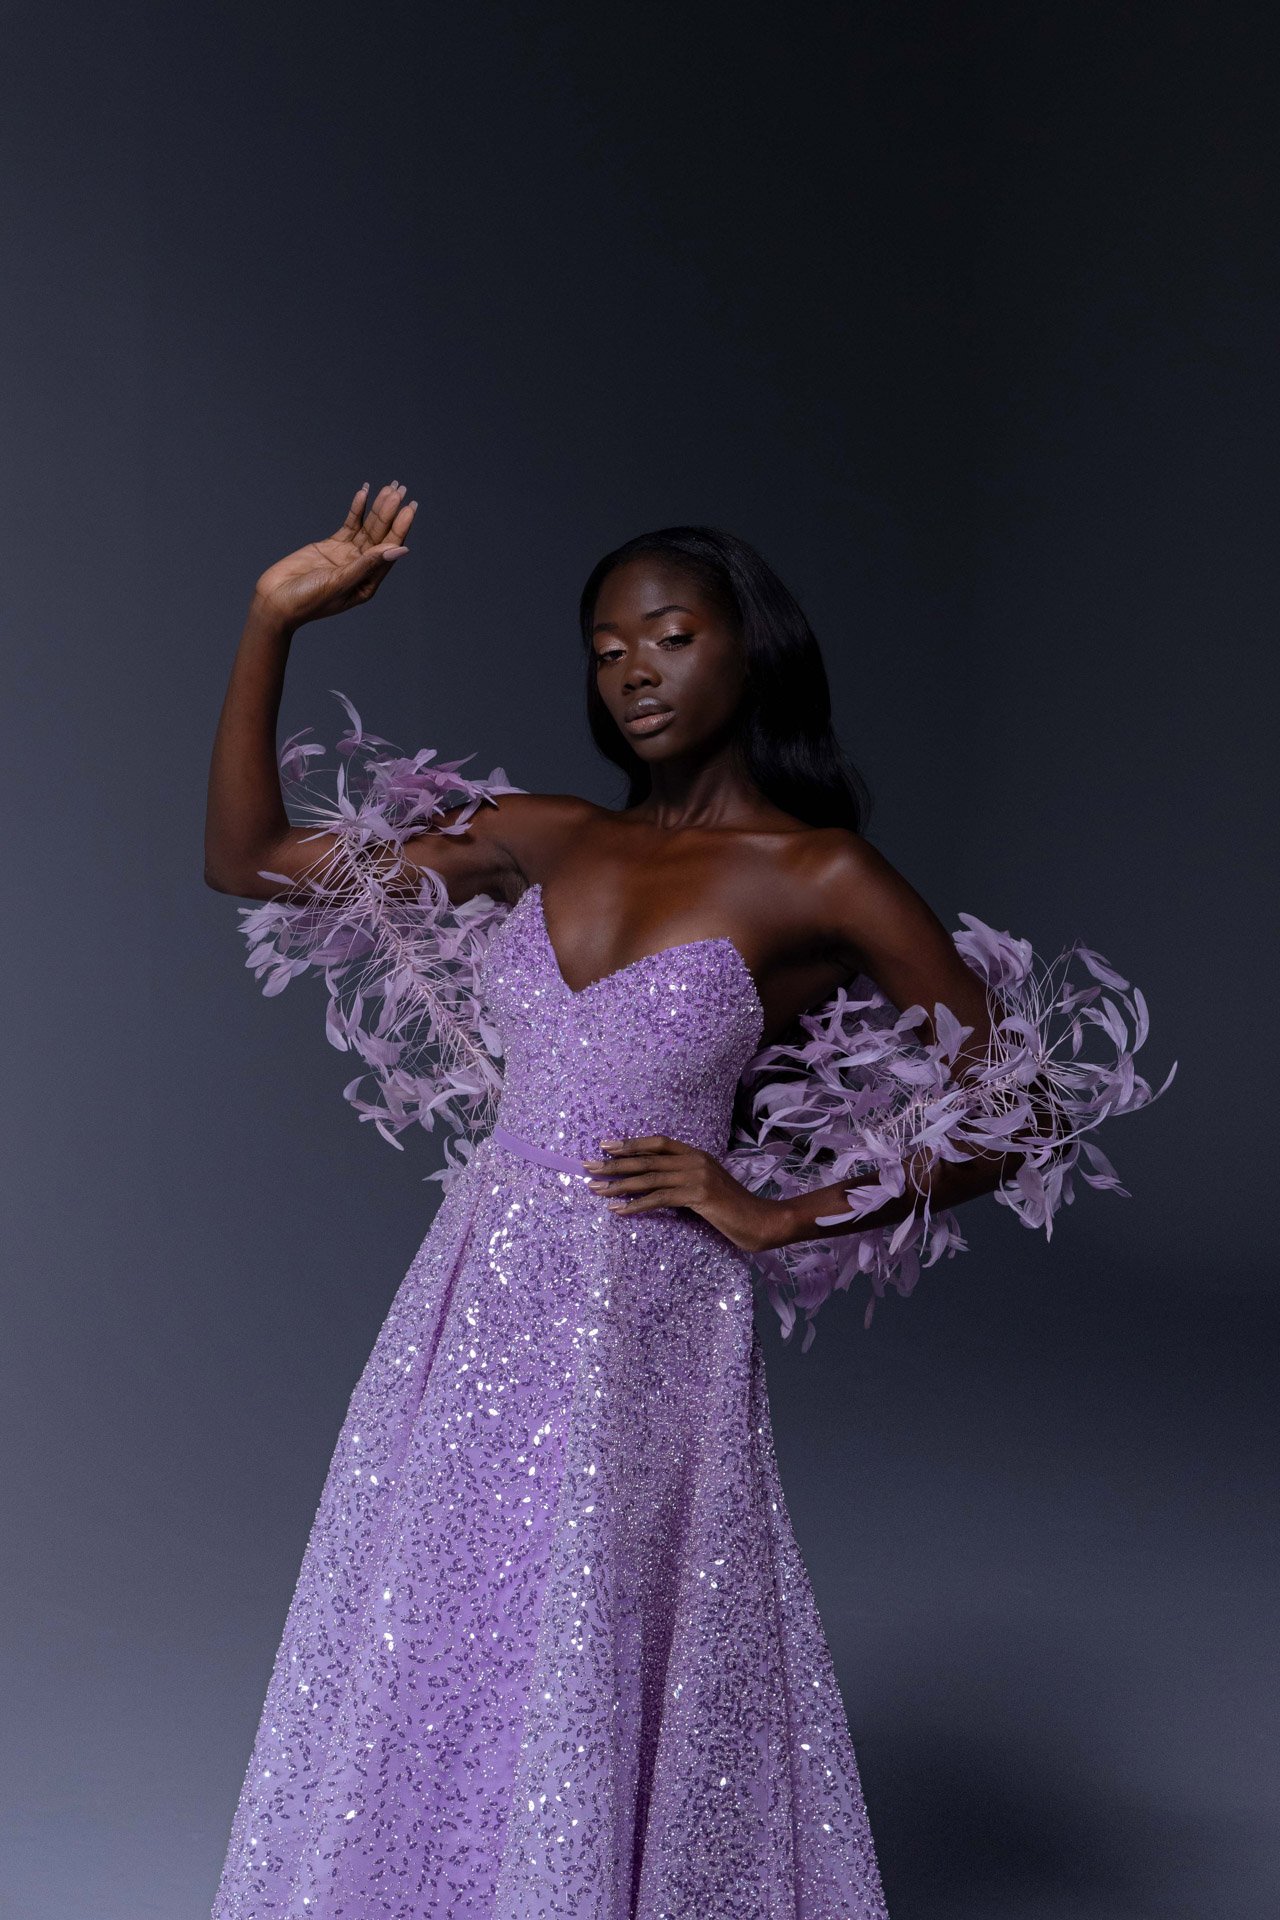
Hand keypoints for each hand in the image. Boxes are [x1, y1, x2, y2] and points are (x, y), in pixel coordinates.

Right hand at [253, 481, 416, 628]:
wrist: (275, 599)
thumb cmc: (307, 600)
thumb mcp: (340, 582)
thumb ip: (367, 564)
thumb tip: (399, 549)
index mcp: (368, 583)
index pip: (388, 551)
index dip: (400, 528)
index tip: (409, 508)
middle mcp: (361, 569)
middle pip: (380, 536)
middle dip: (391, 513)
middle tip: (400, 490)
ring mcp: (347, 556)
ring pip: (367, 528)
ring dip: (377, 508)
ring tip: (389, 488)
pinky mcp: (331, 546)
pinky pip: (349, 525)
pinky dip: (357, 510)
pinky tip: (364, 494)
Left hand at [582, 1134, 792, 1252]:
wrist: (761, 1221)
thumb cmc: (734, 1209)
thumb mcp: (707, 1187)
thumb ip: (685, 1179)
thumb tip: (654, 1183)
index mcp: (696, 1154)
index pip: (658, 1142)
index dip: (631, 1143)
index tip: (605, 1146)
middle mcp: (694, 1160)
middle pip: (647, 1158)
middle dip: (614, 1163)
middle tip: (587, 1166)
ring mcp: (696, 1176)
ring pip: (648, 1177)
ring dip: (618, 1184)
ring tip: (595, 1189)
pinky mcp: (697, 1195)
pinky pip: (658, 1198)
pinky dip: (635, 1205)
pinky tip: (618, 1210)